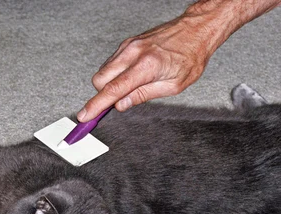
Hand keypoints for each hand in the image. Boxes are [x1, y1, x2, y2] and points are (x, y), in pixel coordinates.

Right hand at [77, 0, 280, 121]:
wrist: (195, 30)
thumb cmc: (190, 56)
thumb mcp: (173, 85)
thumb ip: (143, 95)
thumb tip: (122, 105)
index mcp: (146, 66)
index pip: (113, 90)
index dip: (96, 106)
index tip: (85, 116)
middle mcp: (133, 53)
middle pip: (100, 80)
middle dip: (103, 95)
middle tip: (117, 103)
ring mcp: (129, 46)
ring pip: (104, 70)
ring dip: (110, 84)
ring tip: (132, 87)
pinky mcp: (128, 42)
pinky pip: (112, 62)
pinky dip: (116, 73)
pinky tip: (132, 76)